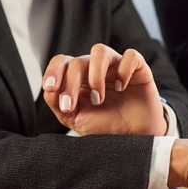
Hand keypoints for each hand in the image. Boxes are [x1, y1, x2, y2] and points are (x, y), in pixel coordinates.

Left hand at [42, 44, 166, 135]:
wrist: (134, 138)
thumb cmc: (105, 126)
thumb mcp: (75, 119)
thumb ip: (57, 104)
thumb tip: (48, 88)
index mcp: (80, 78)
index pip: (62, 62)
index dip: (53, 71)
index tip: (50, 87)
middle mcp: (96, 69)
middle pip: (78, 61)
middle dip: (71, 83)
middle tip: (72, 106)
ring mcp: (117, 67)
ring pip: (100, 50)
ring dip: (95, 74)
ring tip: (98, 98)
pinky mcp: (139, 69)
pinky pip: (131, 56)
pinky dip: (123, 70)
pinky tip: (121, 88)